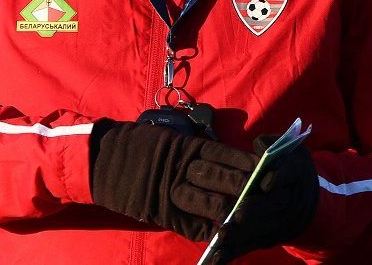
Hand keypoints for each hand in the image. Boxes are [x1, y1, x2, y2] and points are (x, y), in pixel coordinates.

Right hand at [89, 120, 255, 241]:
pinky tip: (223, 234)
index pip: (227, 155)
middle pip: (224, 178)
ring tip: (250, 217)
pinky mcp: (162, 211)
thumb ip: (198, 152)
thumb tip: (232, 163)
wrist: (103, 161)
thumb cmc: (139, 146)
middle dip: (247, 188)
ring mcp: (172, 190)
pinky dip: (208, 230)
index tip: (268, 169)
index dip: (249, 165)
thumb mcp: (171, 139)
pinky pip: (190, 225)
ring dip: (232, 211)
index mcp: (186, 147)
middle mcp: (182, 167)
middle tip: (268, 195)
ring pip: (211, 203)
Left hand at [206, 135, 319, 262]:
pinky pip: (250, 245)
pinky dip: (233, 253)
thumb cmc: (289, 166)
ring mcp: (280, 223)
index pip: (289, 173)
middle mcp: (290, 200)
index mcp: (296, 171)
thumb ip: (272, 143)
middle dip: (255, 210)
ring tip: (221, 238)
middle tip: (238, 215)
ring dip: (241, 235)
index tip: (266, 182)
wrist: (307, 200)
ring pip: (261, 229)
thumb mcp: (288, 148)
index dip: (279, 177)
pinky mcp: (268, 238)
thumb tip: (259, 147)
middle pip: (273, 206)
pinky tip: (215, 259)